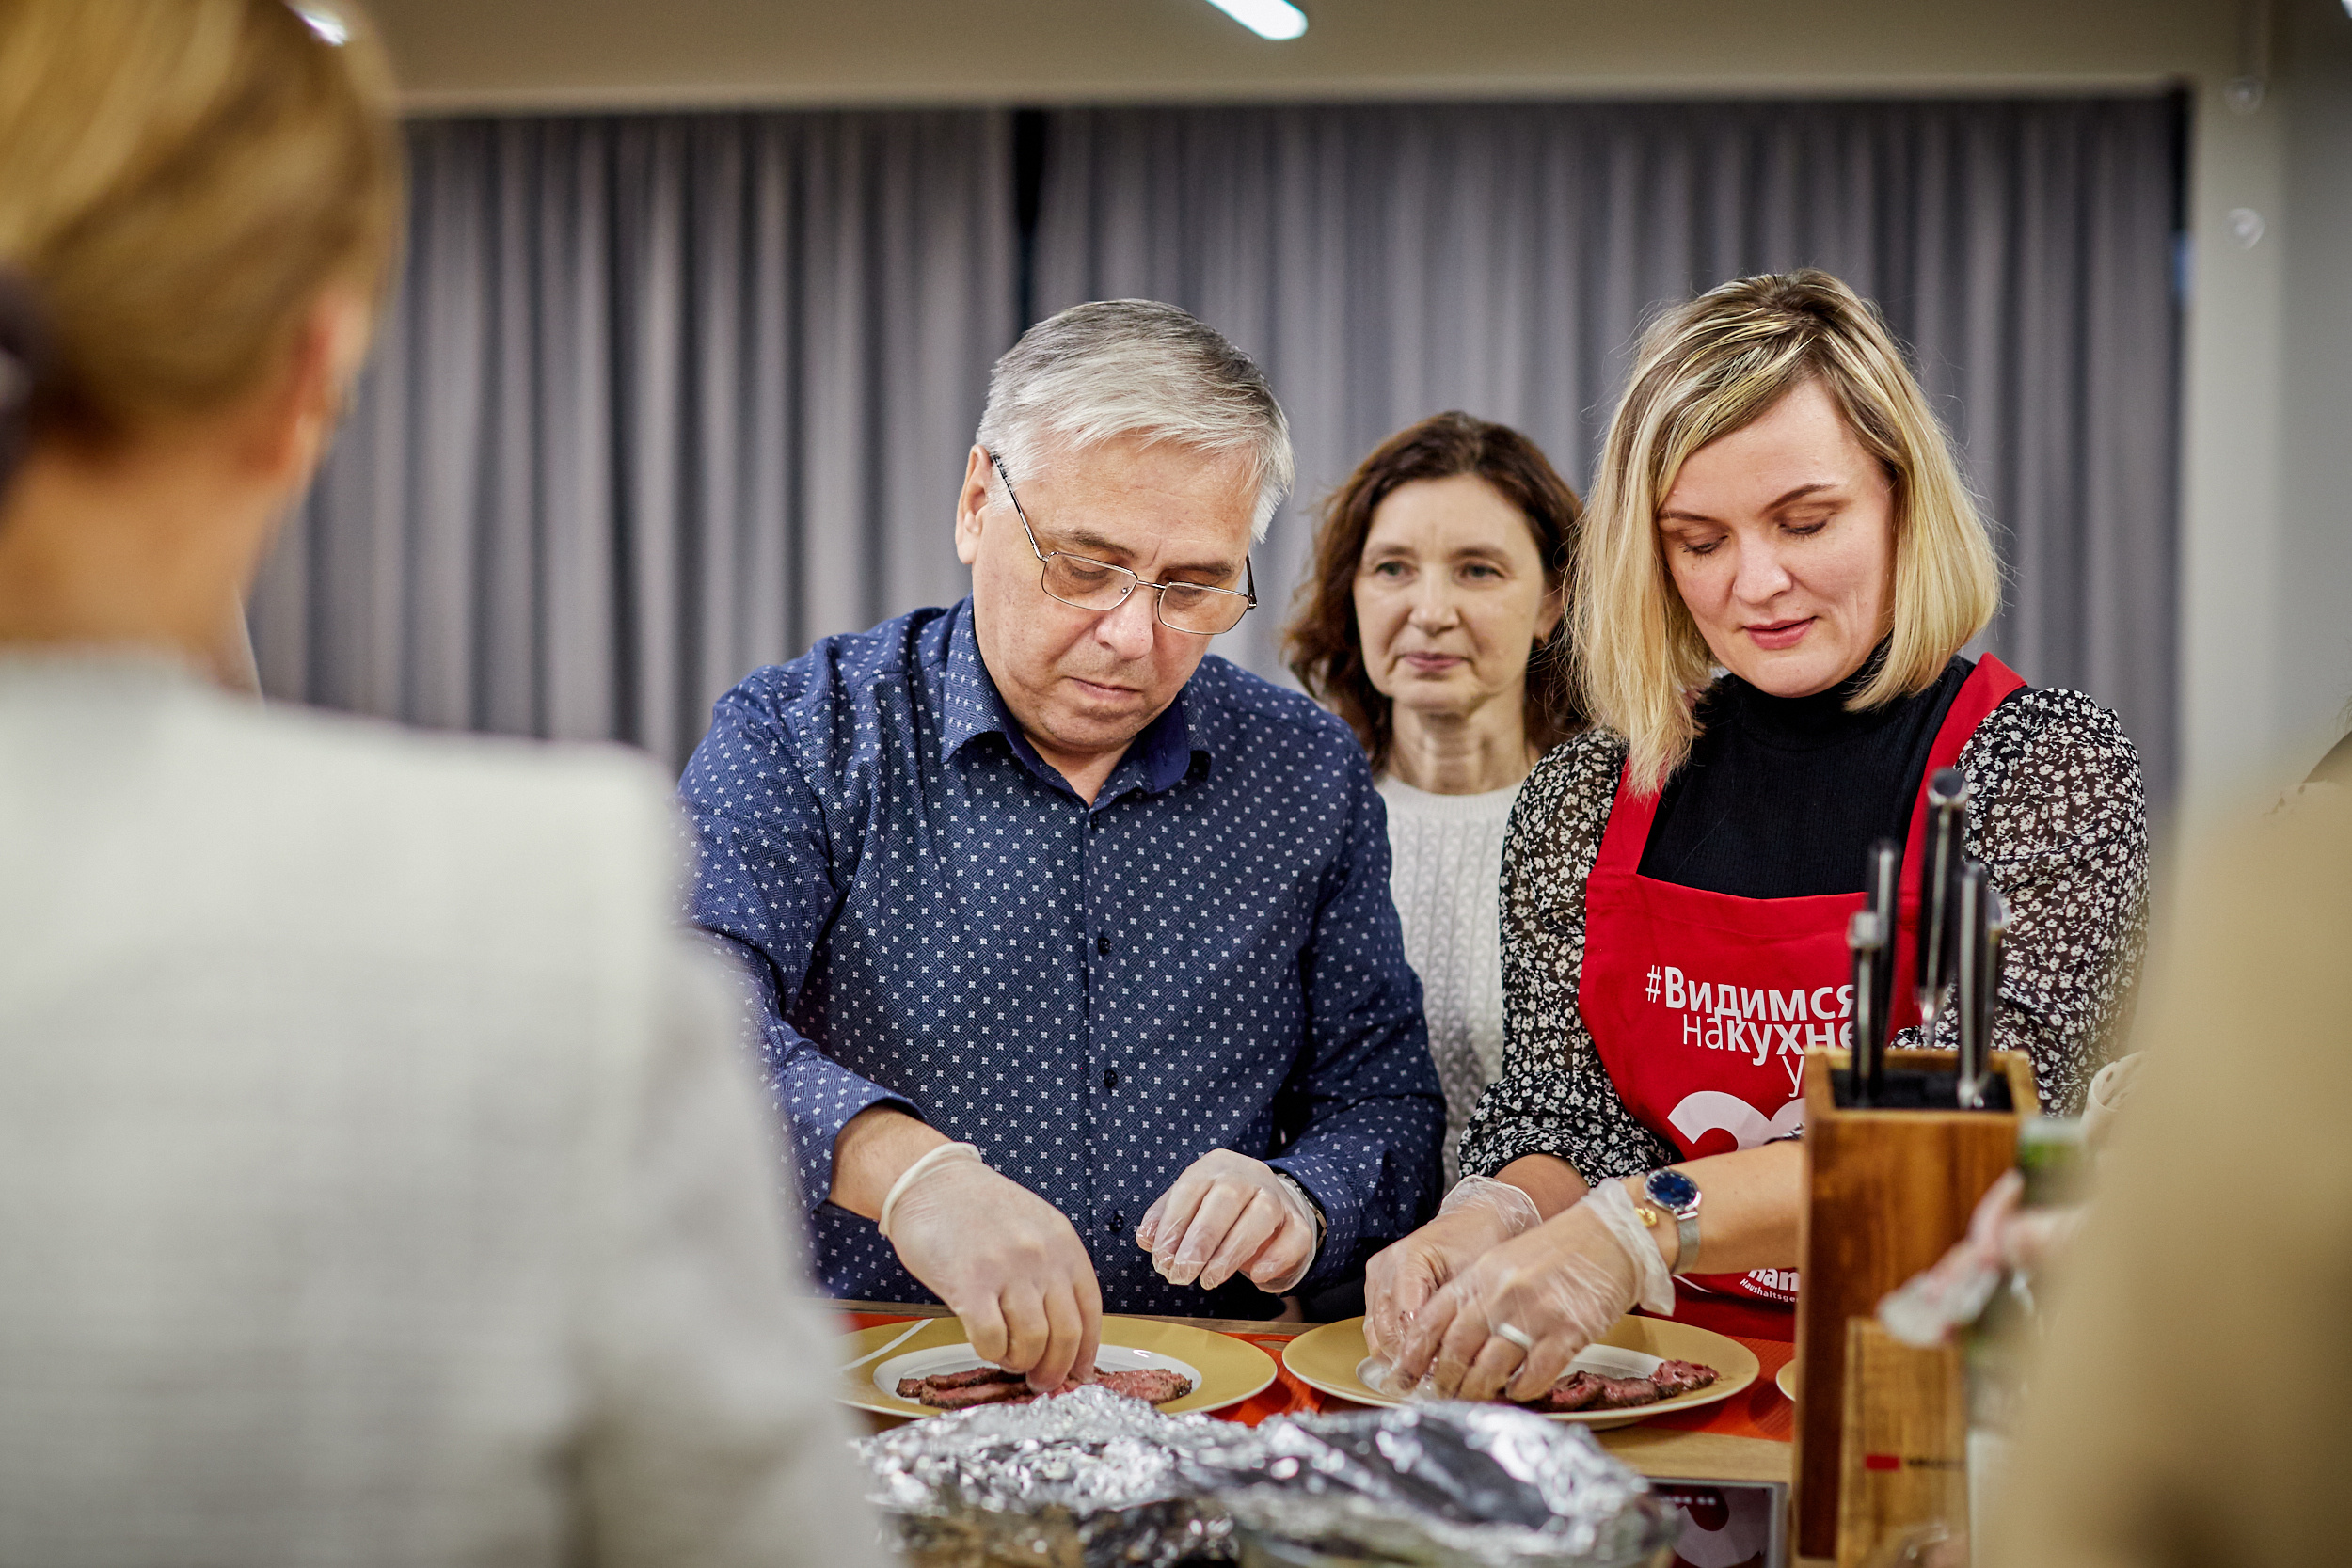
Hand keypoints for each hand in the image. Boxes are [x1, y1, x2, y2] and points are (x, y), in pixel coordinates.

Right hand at [884, 1154, 1102, 1390]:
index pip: (1090, 1311)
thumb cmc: (979, 1207)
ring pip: (1031, 1342)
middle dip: (1055, 1370)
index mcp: (1063, 1244)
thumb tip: (1064, 1331)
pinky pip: (991, 1338)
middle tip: (1043, 1382)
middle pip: (1065, 1334)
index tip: (1079, 1373)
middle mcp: (1041, 1257)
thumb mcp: (1034, 1226)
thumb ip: (1052, 1270)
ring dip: (1021, 1362)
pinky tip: (986, 1345)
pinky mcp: (969, 1283)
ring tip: (1009, 1359)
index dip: (1086, 1352)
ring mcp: (1006, 1269)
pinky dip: (991, 1352)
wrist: (930, 1180)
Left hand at [1136, 1150, 1320, 1293]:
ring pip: (1260, 1216)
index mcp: (1215, 1166)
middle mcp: (1248, 1175)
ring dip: (1231, 1252)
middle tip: (1182, 1273)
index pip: (1190, 1188)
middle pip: (1225, 1199)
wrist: (1275, 1208)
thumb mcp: (1190, 1206)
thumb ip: (1165, 1219)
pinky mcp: (1299, 1224)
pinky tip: (1255, 1275)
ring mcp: (1278, 1197)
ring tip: (1209, 1279)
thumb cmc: (1222, 1211)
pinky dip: (1275, 1257)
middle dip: (1200, 1240)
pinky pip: (1294, 1237)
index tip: (1162, 1258)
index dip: (1173, 1224)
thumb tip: (1147, 1237)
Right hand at [1363, 1175, 1541, 1360]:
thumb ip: (1455, 1318)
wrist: (1474, 1221)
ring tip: (1429, 1374)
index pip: (1406, 1324)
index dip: (1423, 1356)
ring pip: (1376, 1337)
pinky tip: (1418, 1357)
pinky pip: (1377, 1328)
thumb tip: (1446, 1361)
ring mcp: (1376, 1278)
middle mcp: (1384, 1269)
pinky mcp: (1377, 1287)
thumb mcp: (1474, 1280)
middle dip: (1411, 1362)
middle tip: (1438, 1382)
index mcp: (1407, 1261)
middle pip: (1386, 1334)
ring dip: (1401, 1357)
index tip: (1441, 1376)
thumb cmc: (1478, 1242)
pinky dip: (1395, 1345)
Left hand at [1391, 1179, 1672, 1402]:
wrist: (1612, 1236)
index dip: (1413, 1353)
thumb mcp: (1503, 1262)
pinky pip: (1535, 1373)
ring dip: (1477, 1390)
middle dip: (1443, 1380)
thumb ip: (1476, 1295)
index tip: (1403, 1375)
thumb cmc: (1558, 1250)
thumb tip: (1447, 1340)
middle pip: (1456, 1348)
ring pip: (1490, 1367)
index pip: (1433, 1318)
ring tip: (1473, 1400)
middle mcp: (1501, 1293)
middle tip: (1438, 1396)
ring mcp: (1535, 1313)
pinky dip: (1521, 1389)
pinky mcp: (1569, 1332)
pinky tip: (1517, 1392)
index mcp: (1481, 1273)